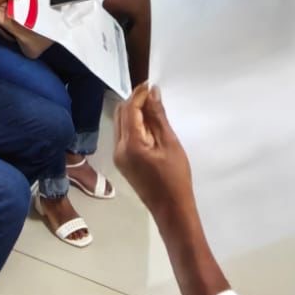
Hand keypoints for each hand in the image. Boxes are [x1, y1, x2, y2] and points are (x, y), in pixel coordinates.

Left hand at [114, 84, 195, 223]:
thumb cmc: (175, 178)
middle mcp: (118, 148)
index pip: (130, 109)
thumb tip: (153, 93)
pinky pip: (124, 135)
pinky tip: (149, 124)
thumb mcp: (170, 144)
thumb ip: (158, 117)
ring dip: (134, 112)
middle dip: (135, 101)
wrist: (171, 210)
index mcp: (130, 144)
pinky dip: (134, 125)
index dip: (139, 94)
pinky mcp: (123, 162)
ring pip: (120, 123)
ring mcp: (118, 156)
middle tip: (153, 95)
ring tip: (153, 108)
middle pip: (121, 114)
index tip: (151, 84)